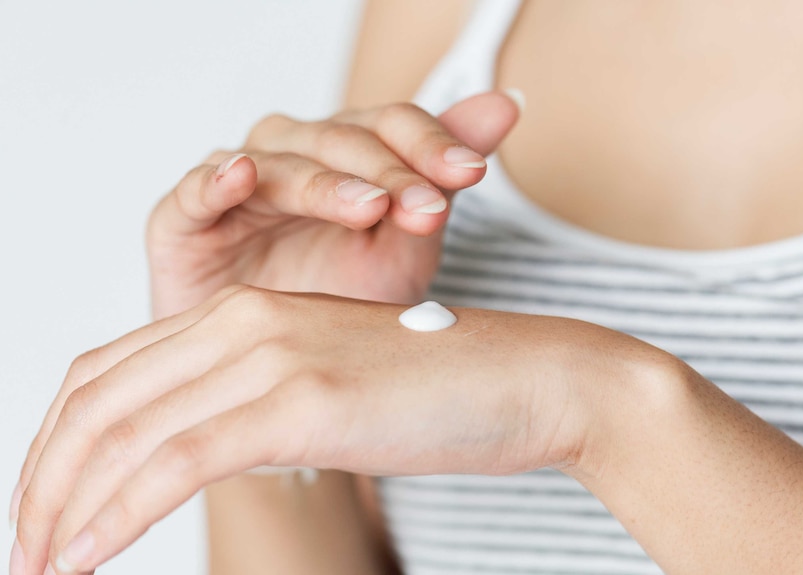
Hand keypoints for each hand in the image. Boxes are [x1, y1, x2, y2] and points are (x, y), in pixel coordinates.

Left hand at [10, 286, 649, 573]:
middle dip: (44, 477)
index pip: (113, 372)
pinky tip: (81, 556)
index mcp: (246, 315)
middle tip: (23, 545)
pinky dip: (114, 514)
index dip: (60, 440)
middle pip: (99, 398)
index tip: (45, 505)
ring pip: (123, 432)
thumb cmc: (441, 390)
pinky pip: (174, 460)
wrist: (531, 376)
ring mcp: (270, 354)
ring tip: (38, 563)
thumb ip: (259, 405)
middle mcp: (245, 321)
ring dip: (64, 505)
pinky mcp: (300, 398)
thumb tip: (201, 452)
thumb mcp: (328, 389)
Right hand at [147, 92, 519, 318]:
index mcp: (348, 157)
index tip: (471, 173)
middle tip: (427, 205)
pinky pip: (194, 192)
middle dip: (389, 171)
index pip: (391, 126)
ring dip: (324, 180)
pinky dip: (215, 181)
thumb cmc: (339, 302)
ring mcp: (238, 188)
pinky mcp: (183, 223)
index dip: (430, 143)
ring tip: (368, 205)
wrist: (281, 373)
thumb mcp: (407, 245)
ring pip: (279, 161)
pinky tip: (243, 175)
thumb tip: (507, 102)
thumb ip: (443, 178)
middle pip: (341, 140)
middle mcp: (293, 158)